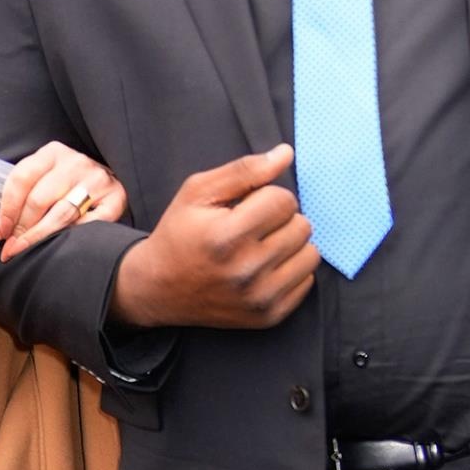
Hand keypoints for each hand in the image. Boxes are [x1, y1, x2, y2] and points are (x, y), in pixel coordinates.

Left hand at [0, 142, 128, 261]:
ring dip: (39, 237)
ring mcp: (98, 179)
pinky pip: (91, 224)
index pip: (22, 179)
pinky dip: (73, 237)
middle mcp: (76, 162)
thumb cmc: (68, 185)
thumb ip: (17, 203)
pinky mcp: (117, 198)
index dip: (7, 209)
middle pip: (39, 199)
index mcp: (53, 152)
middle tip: (10, 248)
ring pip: (62, 214)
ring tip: (24, 251)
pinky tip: (60, 246)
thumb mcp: (42, 182)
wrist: (111, 180)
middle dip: (21, 228)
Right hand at [109, 144, 317, 330]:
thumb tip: (287, 153)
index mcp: (226, 236)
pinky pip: (307, 281)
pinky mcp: (269, 316)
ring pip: (310, 254)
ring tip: (261, 245)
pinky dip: (290, 270)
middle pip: (302, 226)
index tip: (248, 205)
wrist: (158, 288)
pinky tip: (264, 268)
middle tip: (253, 226)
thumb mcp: (198, 191)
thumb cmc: (179, 233)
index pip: (283, 200)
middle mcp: (246, 271)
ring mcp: (260, 298)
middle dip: (281, 219)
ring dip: (290, 244)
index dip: (268, 195)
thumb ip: (244, 170)